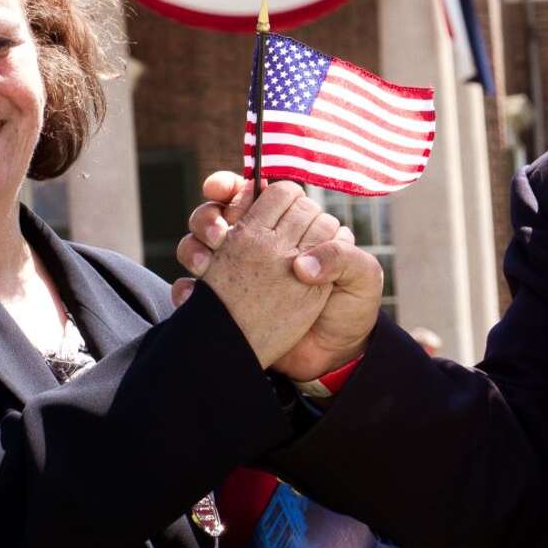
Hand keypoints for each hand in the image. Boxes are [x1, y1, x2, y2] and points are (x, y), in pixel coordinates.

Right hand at [174, 172, 382, 381]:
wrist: (333, 357)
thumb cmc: (349, 310)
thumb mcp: (360, 279)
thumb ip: (342, 256)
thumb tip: (300, 264)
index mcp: (292, 229)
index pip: (257, 195)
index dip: (242, 190)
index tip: (234, 199)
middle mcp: (259, 245)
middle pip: (218, 213)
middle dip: (211, 216)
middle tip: (220, 236)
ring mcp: (237, 274)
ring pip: (196, 245)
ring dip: (195, 247)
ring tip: (207, 263)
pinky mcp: (225, 304)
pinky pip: (191, 289)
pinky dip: (187, 289)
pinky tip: (195, 293)